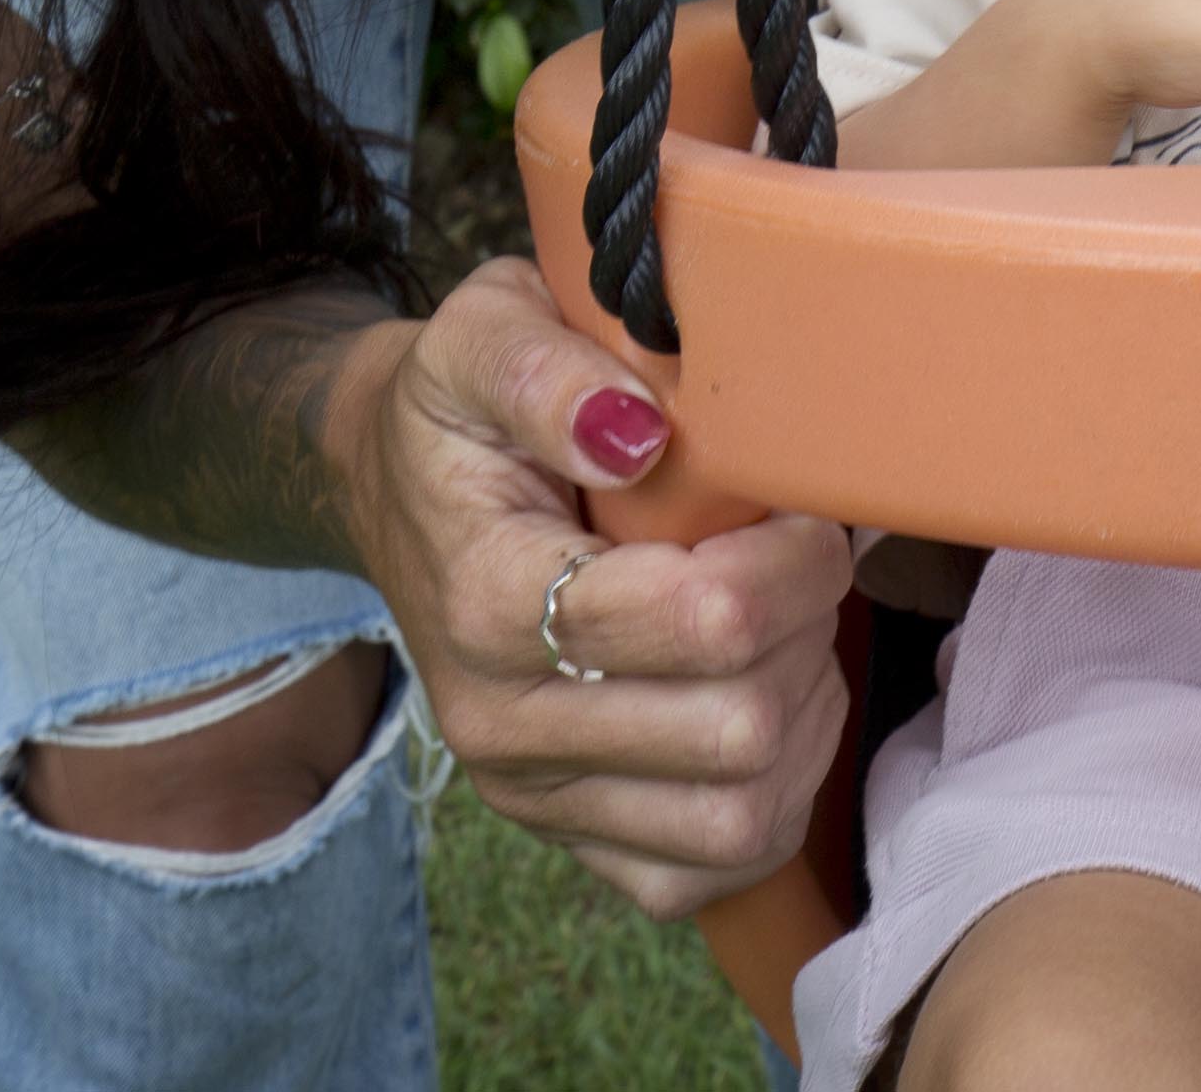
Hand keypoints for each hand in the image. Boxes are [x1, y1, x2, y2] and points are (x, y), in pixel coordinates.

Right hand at [324, 258, 854, 917]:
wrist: (397, 486)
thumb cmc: (462, 407)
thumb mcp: (482, 333)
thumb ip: (549, 371)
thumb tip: (634, 430)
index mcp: (489, 599)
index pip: (705, 623)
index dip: (790, 558)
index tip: (792, 504)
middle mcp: (503, 722)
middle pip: (740, 726)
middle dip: (802, 629)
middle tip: (790, 556)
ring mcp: (536, 793)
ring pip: (744, 812)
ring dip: (800, 713)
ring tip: (778, 624)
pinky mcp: (569, 835)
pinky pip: (713, 868)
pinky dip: (772, 793)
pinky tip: (763, 700)